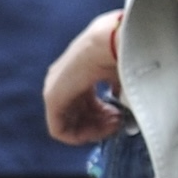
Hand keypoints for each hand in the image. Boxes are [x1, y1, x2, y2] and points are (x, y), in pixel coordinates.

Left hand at [41, 9, 126, 145]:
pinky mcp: (52, 97)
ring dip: (94, 130)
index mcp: (79, 74)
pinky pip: (59, 129)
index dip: (105, 116)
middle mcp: (64, 82)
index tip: (122, 116)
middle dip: (101, 124)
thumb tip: (125, 114)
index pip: (88, 105)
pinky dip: (81, 135)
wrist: (110, 42)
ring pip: (70, 125)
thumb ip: (120, 96)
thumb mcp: (122, 78)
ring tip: (115, 124)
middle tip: (120, 123)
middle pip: (79, 116)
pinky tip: (100, 129)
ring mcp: (55, 89)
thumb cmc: (120, 54)